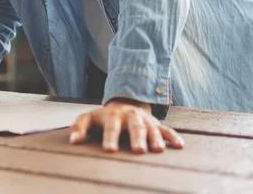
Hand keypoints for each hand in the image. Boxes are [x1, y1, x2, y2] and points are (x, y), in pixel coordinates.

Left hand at [69, 99, 183, 152]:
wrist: (124, 102)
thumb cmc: (104, 116)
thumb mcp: (89, 117)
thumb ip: (79, 127)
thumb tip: (73, 141)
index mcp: (114, 116)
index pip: (111, 127)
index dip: (110, 138)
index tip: (109, 150)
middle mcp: (131, 117)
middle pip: (135, 127)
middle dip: (137, 138)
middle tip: (137, 150)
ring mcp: (145, 120)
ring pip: (152, 128)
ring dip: (156, 138)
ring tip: (158, 150)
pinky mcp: (156, 124)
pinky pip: (167, 129)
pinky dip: (173, 137)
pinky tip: (180, 146)